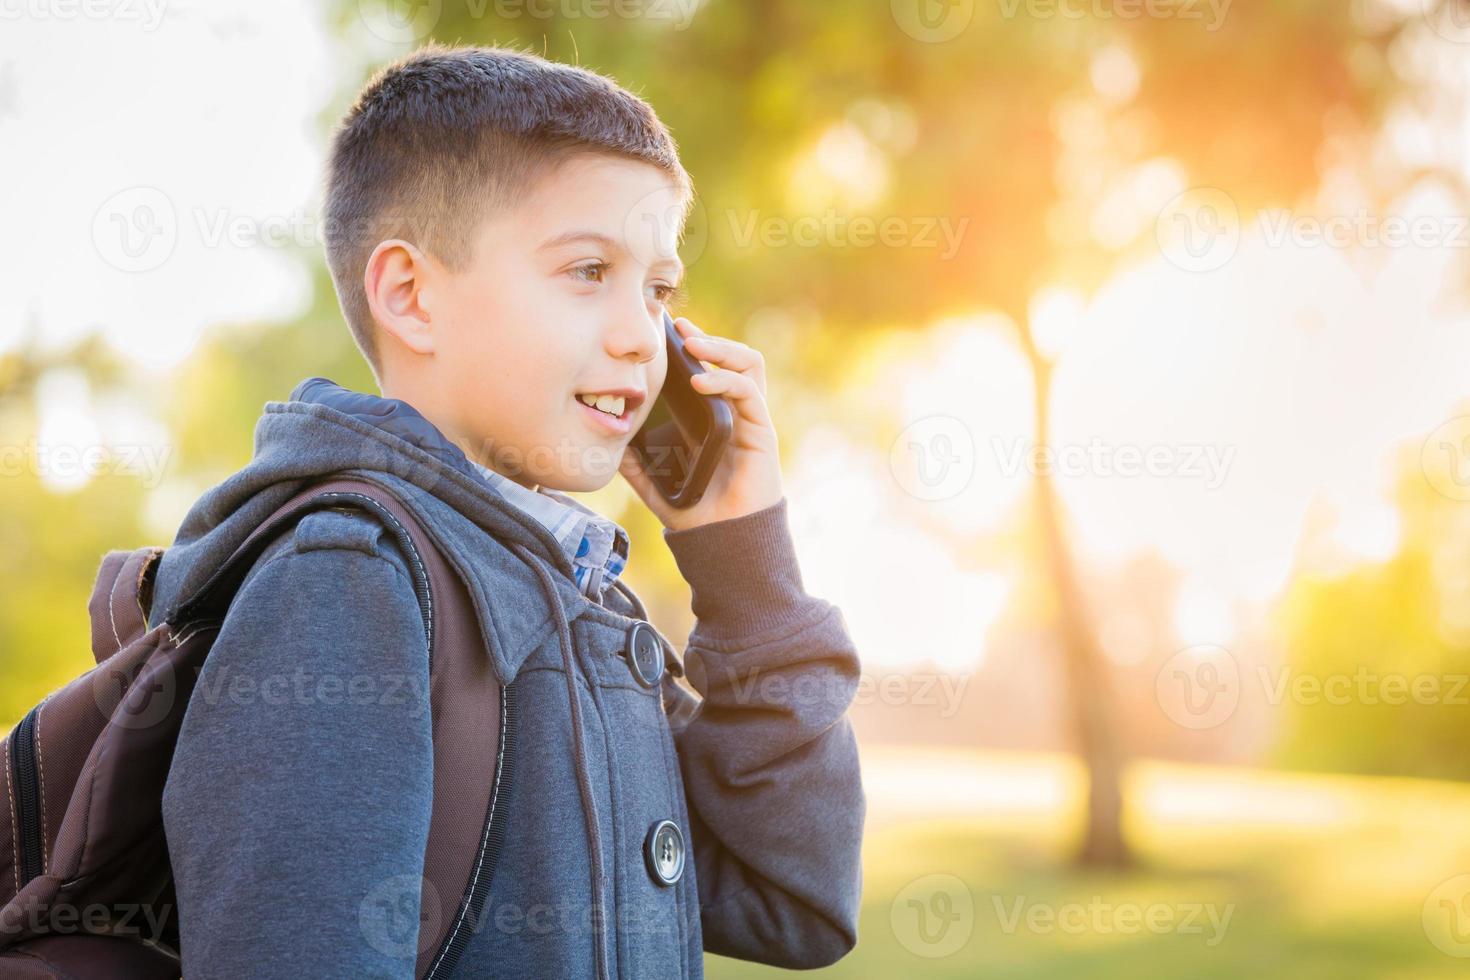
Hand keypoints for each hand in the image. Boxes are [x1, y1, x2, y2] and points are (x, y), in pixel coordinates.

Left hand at [619, 316, 783, 531]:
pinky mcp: (762, 434)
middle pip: (734, 359)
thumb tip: (610, 444)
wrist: (723, 543)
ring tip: (694, 345)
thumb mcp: (656, 483)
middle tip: (681, 329)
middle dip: (709, 338)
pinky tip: (701, 379)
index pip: (713, 369)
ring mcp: (751, 422)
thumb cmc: (697, 515)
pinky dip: (726, 379)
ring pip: (749, 366)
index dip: (697, 345)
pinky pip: (749, 393)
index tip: (671, 330)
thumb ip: (637, 464)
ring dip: (722, 349)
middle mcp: (737, 416)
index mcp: (715, 421)